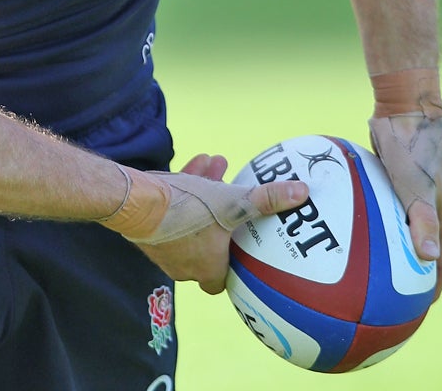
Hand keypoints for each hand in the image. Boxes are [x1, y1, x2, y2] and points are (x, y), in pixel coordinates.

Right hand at [136, 153, 307, 293]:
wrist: (138, 202)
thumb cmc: (189, 209)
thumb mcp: (234, 202)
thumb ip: (268, 199)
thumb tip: (303, 193)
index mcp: (208, 268)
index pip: (223, 279)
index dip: (233, 265)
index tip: (242, 244)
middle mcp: (185, 264)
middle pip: (209, 242)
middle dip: (222, 215)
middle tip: (232, 194)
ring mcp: (164, 248)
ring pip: (191, 220)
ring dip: (205, 195)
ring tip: (217, 168)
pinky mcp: (148, 229)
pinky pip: (172, 209)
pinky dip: (185, 188)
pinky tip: (197, 162)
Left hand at [369, 113, 441, 297]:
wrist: (405, 106)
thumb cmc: (413, 145)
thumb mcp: (418, 185)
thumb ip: (422, 220)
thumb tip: (429, 261)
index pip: (441, 266)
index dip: (428, 292)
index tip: (411, 315)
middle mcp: (433, 208)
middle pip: (421, 254)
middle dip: (406, 280)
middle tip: (382, 300)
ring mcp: (415, 194)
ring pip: (399, 232)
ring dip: (386, 252)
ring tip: (359, 271)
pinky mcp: (396, 180)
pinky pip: (382, 211)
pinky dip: (370, 224)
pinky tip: (342, 230)